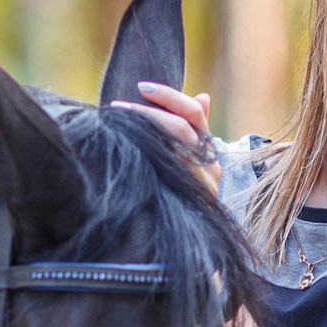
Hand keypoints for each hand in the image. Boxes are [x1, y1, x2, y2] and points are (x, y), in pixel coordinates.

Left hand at [111, 81, 222, 197]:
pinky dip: (146, 162)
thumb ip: (197, 128)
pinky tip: (126, 155)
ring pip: (173, 152)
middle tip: (118, 106)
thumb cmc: (190, 192)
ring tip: (117, 126)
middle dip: (148, 114)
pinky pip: (166, 178)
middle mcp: (209, 166)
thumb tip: (204, 96)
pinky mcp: (188, 203)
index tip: (142, 86)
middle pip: (182, 129)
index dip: (169, 96)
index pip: (194, 113)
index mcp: (210, 150)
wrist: (202, 240)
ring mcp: (201, 186)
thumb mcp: (197, 159)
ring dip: (142, 135)